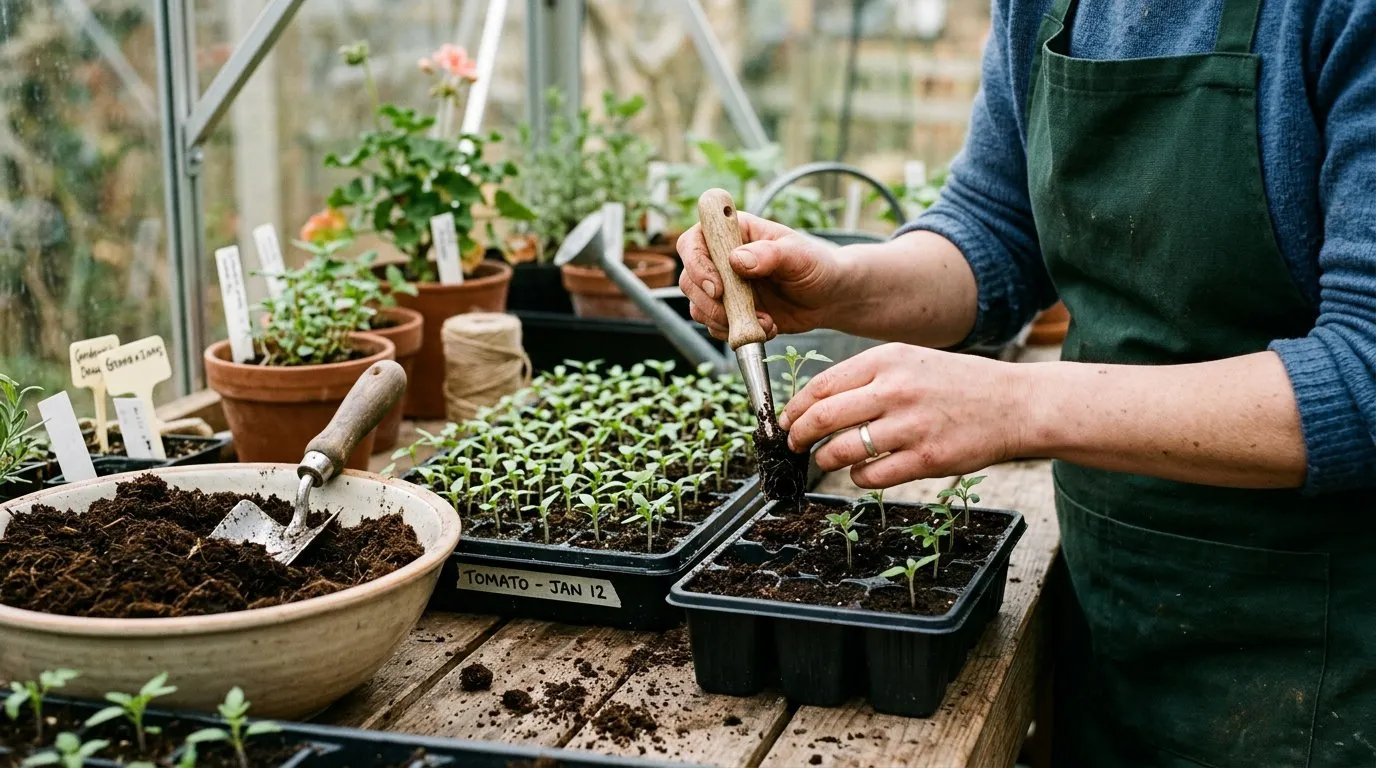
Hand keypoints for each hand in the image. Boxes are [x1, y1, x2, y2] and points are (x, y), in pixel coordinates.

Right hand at [677, 212, 846, 340]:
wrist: (830, 297)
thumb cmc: (817, 266)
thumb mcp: (800, 256)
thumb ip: (770, 254)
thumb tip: (737, 259)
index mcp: (734, 232)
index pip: (693, 241)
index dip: (697, 265)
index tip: (718, 287)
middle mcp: (721, 259)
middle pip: (689, 279)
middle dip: (710, 303)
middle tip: (739, 314)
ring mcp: (724, 287)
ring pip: (698, 307)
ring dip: (726, 322)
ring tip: (765, 322)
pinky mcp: (730, 312)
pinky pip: (715, 327)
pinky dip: (737, 333)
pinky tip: (767, 328)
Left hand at [778, 343, 1027, 487]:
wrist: (1014, 404)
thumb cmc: (956, 384)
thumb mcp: (910, 360)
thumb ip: (866, 377)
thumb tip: (817, 402)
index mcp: (887, 360)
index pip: (822, 385)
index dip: (795, 408)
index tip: (786, 420)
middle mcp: (895, 390)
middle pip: (823, 417)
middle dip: (798, 435)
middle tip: (794, 444)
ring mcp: (910, 426)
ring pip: (842, 449)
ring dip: (825, 458)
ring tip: (825, 458)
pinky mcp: (925, 459)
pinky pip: (871, 475)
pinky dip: (857, 477)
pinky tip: (862, 472)